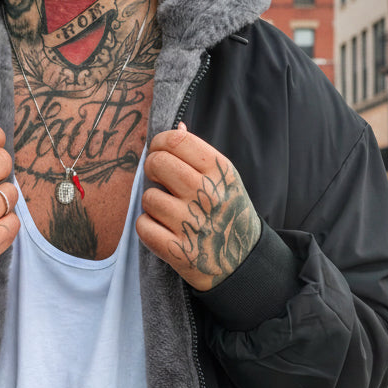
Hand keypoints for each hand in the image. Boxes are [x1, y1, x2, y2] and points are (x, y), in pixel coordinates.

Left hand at [137, 124, 260, 291]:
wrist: (243, 262)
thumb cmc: (228, 214)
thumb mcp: (225, 180)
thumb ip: (198, 155)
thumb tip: (177, 125)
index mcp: (220, 171)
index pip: (176, 140)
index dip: (159, 143)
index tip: (159, 152)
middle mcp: (208, 194)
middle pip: (158, 164)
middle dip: (152, 169)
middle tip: (159, 180)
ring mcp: (193, 224)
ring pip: (148, 198)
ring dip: (152, 204)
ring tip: (167, 211)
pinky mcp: (178, 250)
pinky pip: (143, 226)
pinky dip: (148, 228)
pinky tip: (163, 230)